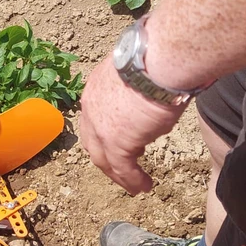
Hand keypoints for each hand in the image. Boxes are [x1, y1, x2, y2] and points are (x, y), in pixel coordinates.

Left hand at [79, 54, 185, 194]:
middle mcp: (90, 110)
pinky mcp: (116, 142)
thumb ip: (135, 88)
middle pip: (93, 143)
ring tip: (135, 185)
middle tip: (121, 169)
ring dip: (120, 175)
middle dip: (106, 158)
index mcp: (94, 90)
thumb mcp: (137, 73)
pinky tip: (142, 186)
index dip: (103, 134)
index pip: (93, 119)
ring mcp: (100, 128)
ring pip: (105, 159)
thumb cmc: (154, 58)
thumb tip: (152, 92)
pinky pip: (122, 168)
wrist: (155, 61)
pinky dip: (132, 180)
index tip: (119, 143)